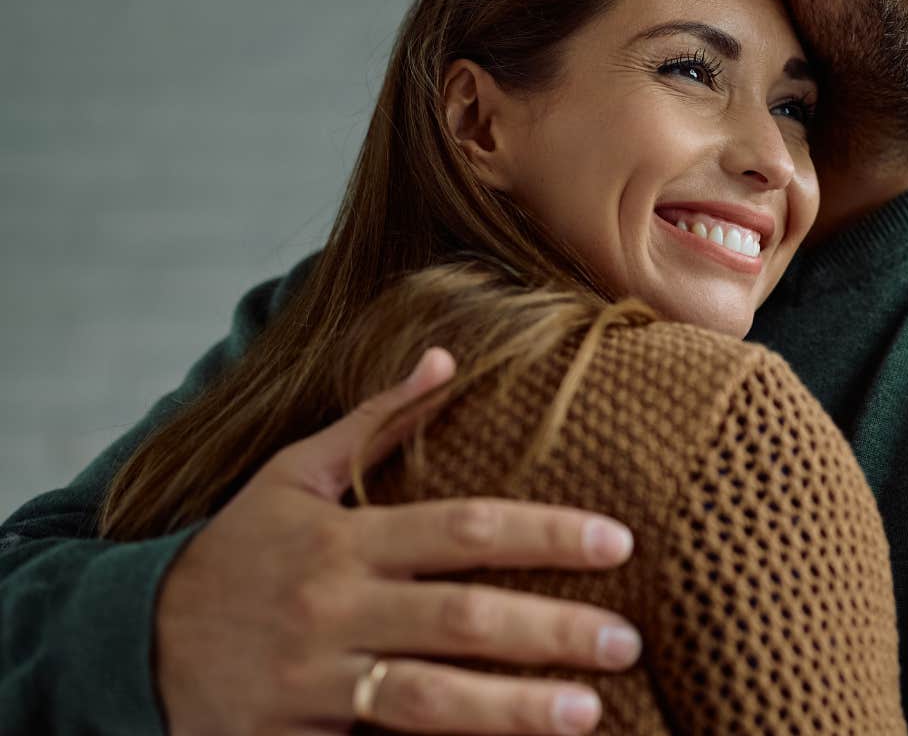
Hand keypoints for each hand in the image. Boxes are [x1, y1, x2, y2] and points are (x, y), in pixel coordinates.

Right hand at [155, 348, 640, 735]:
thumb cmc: (235, 552)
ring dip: (515, 707)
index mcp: (343, 540)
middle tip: (628, 639)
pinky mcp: (301, 734)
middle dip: (553, 630)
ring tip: (592, 710)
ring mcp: (317, 679)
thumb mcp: (292, 476)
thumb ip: (377, 421)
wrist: (131, 647)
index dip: (545, 535)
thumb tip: (446, 357)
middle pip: (462, 619)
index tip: (618, 542)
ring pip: (430, 698)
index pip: (462, 530)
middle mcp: (334, 608)